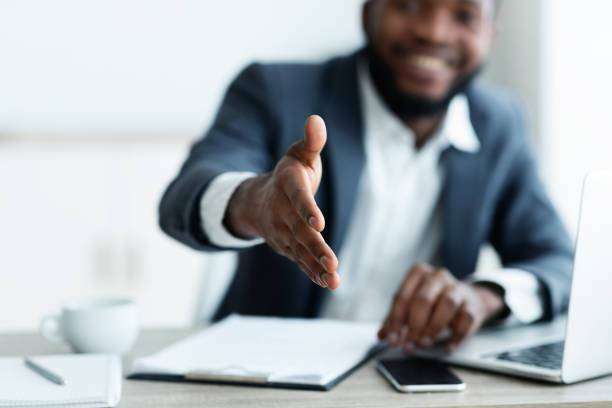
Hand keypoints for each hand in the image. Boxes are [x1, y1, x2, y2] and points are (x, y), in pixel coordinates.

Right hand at [225, 115, 339, 289]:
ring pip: (300, 250)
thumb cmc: (289, 174)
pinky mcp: (287, 246)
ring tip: (334, 279)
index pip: (298, 198)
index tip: (319, 223)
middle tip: (332, 262)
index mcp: (288, 185)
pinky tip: (328, 282)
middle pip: (300, 231)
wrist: (258, 200)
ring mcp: (283, 232)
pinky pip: (300, 261)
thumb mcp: (299, 154)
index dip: (308, 210)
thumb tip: (316, 119)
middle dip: (315, 247)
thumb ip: (311, 141)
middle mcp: (282, 211)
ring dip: (316, 265)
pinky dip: (313, 272)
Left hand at [378, 264, 504, 350]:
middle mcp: (438, 277)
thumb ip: (396, 319)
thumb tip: (383, 336)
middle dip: (414, 325)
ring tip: (424, 343)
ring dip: (433, 328)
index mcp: (418, 273)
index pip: (402, 297)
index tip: (392, 339)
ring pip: (446, 304)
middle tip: (408, 344)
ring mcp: (457, 288)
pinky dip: (455, 336)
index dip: (395, 321)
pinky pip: (465, 319)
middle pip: (423, 299)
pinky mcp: (472, 304)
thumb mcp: (412, 306)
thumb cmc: (434, 302)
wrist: (469, 299)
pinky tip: (447, 346)